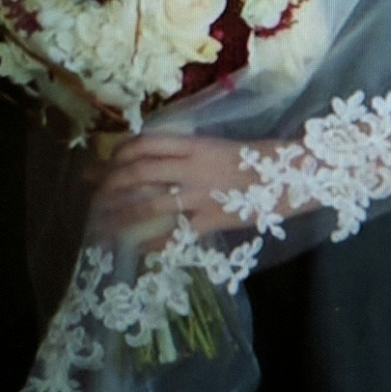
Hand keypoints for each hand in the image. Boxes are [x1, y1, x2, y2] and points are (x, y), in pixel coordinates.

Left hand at [92, 133, 277, 242]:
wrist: (294, 177)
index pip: (147, 143)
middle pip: (139, 173)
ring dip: (119, 217)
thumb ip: (193, 154)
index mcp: (198, 145)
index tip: (108, 162)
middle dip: (109, 185)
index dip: (121, 152)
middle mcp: (194, 168)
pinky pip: (172, 235)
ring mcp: (201, 196)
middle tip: (95, 194)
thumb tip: (159, 161)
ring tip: (102, 225)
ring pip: (147, 205)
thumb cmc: (261, 159)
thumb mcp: (223, 147)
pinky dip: (149, 243)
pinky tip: (135, 248)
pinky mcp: (211, 221)